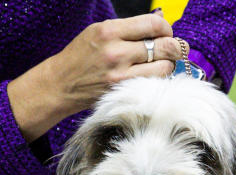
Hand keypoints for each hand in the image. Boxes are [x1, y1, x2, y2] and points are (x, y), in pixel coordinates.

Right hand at [8, 13, 186, 141]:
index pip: (154, 24)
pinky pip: (154, 83)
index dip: (166, 28)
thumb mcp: (100, 32)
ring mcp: (121, 75)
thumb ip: (129, 28)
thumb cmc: (82, 56)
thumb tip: (159, 21)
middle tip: (170, 49)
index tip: (165, 32)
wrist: (61, 84)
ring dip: (168, 64)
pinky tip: (152, 75)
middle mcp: (116, 52)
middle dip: (174, 47)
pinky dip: (158, 78)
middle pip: (165, 46)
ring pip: (165, 67)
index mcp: (109, 30)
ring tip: (160, 63)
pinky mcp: (124, 92)